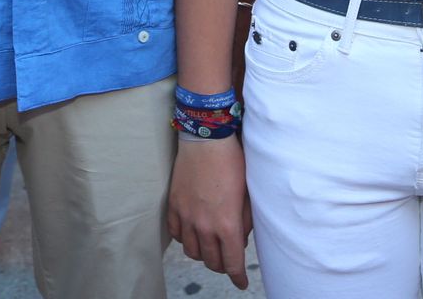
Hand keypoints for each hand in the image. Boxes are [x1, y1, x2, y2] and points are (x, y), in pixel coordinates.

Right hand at [168, 137, 253, 289]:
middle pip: (212, 261)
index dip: (237, 277)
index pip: (232, 263)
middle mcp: (205, 226)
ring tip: (211, 246)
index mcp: (227, 224)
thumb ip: (245, 221)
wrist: (207, 139)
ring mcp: (187, 217)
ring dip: (203, 254)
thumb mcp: (248, 193)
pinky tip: (193, 232)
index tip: (241, 282)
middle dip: (222, 265)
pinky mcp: (174, 206)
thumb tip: (240, 238)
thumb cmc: (233, 162)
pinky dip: (186, 239)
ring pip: (192, 252)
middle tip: (228, 260)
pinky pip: (177, 234)